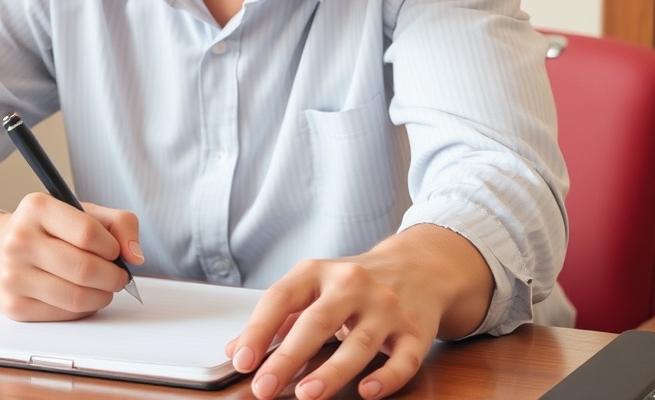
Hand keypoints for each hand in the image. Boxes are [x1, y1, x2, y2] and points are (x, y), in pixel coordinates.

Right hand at [0, 192, 143, 320]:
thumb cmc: (46, 230)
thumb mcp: (81, 212)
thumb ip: (119, 223)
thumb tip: (135, 256)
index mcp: (36, 208)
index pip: (89, 233)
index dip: (112, 247)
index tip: (114, 251)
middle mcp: (19, 240)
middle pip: (85, 269)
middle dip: (113, 277)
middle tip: (118, 276)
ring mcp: (13, 276)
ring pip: (77, 297)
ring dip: (102, 296)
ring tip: (103, 287)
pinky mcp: (14, 306)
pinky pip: (64, 314)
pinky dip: (83, 309)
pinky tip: (81, 295)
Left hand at [225, 224, 492, 399]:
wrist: (419, 266)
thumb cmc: (355, 283)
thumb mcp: (313, 286)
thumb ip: (277, 318)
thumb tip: (235, 350)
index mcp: (319, 271)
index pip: (282, 297)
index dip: (258, 329)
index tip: (242, 360)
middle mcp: (353, 284)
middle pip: (318, 321)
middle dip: (288, 356)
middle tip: (264, 387)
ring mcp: (387, 307)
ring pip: (359, 343)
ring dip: (332, 371)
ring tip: (307, 393)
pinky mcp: (415, 331)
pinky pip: (403, 358)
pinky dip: (386, 377)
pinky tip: (367, 391)